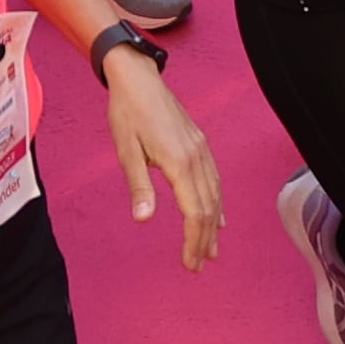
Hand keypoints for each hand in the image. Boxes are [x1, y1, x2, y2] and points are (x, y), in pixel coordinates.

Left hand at [95, 47, 221, 267]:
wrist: (138, 78)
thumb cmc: (127, 113)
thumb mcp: (126, 151)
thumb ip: (139, 187)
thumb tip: (144, 220)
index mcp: (179, 162)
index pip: (194, 212)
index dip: (193, 241)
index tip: (189, 262)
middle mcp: (197, 158)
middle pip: (208, 209)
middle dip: (204, 240)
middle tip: (198, 265)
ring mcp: (202, 150)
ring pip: (215, 195)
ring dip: (213, 226)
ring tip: (212, 250)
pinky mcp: (200, 144)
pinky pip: (215, 180)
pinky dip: (217, 203)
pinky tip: (218, 216)